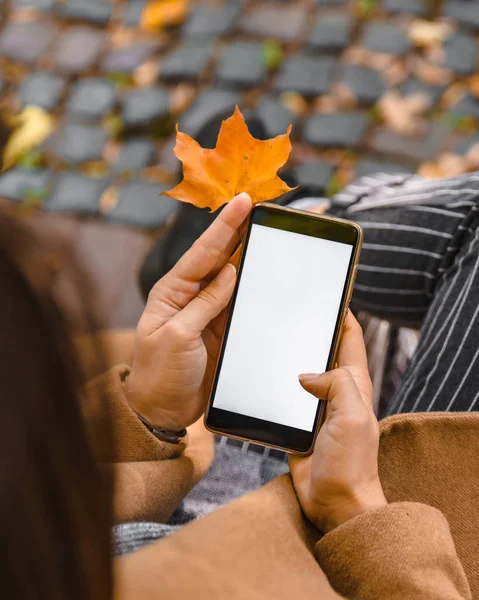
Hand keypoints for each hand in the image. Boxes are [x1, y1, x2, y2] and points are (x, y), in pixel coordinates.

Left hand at [124, 193, 251, 430]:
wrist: (162, 411)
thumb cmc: (159, 375)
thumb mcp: (178, 336)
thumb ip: (204, 303)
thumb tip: (229, 272)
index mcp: (172, 292)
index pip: (202, 252)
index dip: (225, 226)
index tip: (244, 202)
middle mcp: (191, 296)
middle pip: (220, 258)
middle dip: (240, 232)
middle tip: (263, 208)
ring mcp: (209, 313)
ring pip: (235, 279)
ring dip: (252, 258)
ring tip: (272, 234)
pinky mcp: (223, 329)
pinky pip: (242, 304)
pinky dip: (256, 290)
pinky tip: (271, 275)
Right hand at [290, 311, 386, 532]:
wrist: (334, 502)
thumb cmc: (351, 464)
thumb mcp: (352, 417)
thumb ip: (337, 384)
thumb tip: (306, 374)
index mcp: (354, 384)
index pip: (350, 339)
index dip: (343, 314)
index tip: (328, 293)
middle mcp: (336, 391)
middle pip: (323, 350)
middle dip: (311, 330)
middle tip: (289, 309)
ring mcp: (316, 406)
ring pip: (302, 370)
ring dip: (290, 356)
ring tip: (270, 335)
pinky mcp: (297, 421)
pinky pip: (285, 396)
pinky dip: (276, 383)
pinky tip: (261, 373)